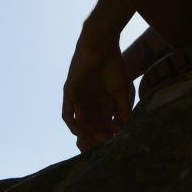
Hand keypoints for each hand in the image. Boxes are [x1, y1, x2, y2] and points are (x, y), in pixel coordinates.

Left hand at [62, 34, 134, 151]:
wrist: (101, 47)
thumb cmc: (114, 67)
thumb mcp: (122, 92)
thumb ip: (123, 110)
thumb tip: (124, 129)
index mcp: (102, 103)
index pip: (103, 125)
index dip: (108, 134)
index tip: (115, 141)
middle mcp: (89, 103)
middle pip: (91, 127)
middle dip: (97, 137)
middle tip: (104, 144)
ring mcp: (78, 99)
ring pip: (79, 124)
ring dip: (87, 134)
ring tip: (97, 139)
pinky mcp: (70, 94)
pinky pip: (67, 115)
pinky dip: (74, 125)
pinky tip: (82, 132)